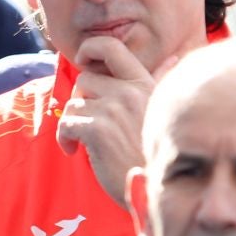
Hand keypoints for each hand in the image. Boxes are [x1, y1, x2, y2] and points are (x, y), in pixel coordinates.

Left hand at [54, 37, 177, 211]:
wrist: (161, 188)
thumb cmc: (157, 152)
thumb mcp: (162, 111)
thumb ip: (159, 84)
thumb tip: (171, 59)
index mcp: (144, 83)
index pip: (111, 46)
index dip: (90, 49)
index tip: (84, 62)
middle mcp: (130, 91)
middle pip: (85, 79)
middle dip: (81, 100)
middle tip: (87, 121)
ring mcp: (114, 109)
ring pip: (73, 103)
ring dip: (73, 122)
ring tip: (81, 141)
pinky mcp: (98, 130)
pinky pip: (66, 124)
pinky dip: (64, 138)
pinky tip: (74, 151)